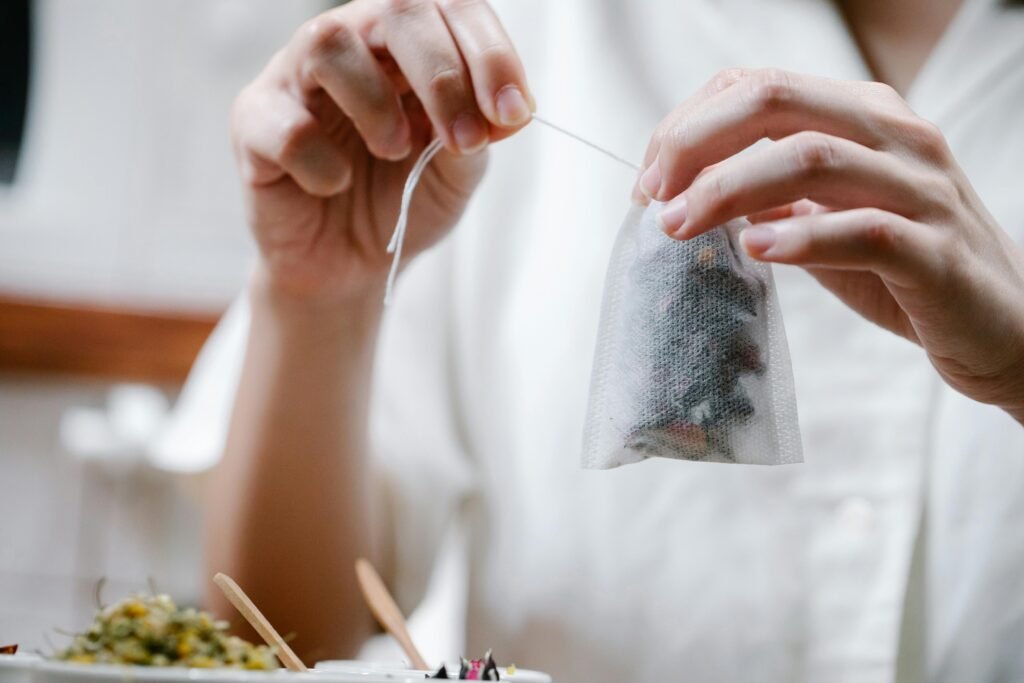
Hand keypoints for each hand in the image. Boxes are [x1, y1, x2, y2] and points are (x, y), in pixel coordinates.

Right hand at [233, 0, 532, 302]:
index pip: (451, 8)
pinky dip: (322, 163)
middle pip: (396, 11)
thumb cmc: (402, 200)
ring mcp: (294, 77)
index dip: (489, 54)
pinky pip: (287, 125)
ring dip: (377, 102)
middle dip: (444, 76)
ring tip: (394, 151)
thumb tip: (512, 110)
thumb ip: (482, 135)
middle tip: (465, 140)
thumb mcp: (458, 172)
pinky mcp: (253, 122)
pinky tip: (336, 185)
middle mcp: (350, 43)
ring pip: (328, 44)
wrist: (350, 266)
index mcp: (405, 44)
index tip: (514, 112)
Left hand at [636, 68, 1023, 421]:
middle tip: (649, 196)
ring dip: (727, 190)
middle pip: (776, 103)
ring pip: (813, 158)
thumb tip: (687, 195)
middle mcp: (895, 137)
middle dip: (694, 144)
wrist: (1002, 324)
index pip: (758, 86)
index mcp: (863, 116)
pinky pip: (866, 231)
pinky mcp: (937, 253)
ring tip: (677, 226)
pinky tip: (756, 249)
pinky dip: (802, 236)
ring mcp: (921, 191)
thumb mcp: (825, 219)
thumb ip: (770, 197)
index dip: (689, 125)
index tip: (648, 179)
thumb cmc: (903, 267)